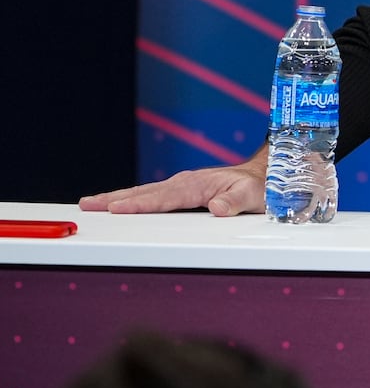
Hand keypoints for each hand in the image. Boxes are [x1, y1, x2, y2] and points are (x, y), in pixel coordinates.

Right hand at [79, 147, 267, 216]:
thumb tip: (217, 207)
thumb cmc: (258, 188)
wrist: (263, 178)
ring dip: (117, 197)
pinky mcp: (180, 190)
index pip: (163, 198)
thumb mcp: (253, 195)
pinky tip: (117, 204)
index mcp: (198, 184)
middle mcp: (185, 182)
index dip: (139, 204)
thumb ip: (235, 202)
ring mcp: (181, 185)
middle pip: (144, 193)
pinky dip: (131, 199)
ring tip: (91, 203)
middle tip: (87, 204)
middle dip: (115, 198)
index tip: (116, 209)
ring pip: (144, 193)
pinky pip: (151, 195)